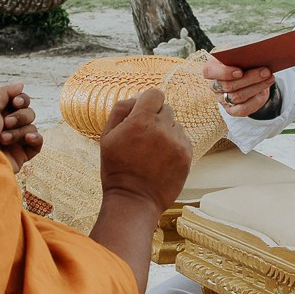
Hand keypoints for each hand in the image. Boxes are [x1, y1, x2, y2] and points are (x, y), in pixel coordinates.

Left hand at [0, 82, 41, 169]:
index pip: (21, 101)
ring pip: (31, 128)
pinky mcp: (21, 154)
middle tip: (6, 123)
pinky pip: (38, 143)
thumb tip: (21, 84)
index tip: (15, 102)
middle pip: (28, 113)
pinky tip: (27, 139)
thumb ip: (5, 92)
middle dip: (19, 117)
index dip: (22, 100)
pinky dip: (35, 138)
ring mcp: (15, 141)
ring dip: (19, 131)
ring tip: (3, 139)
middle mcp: (8, 126)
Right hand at [98, 88, 190, 216]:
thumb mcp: (107, 137)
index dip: (148, 101)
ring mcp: (177, 142)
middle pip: (166, 108)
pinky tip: (161, 159)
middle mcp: (162, 128)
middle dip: (155, 118)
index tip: (143, 112)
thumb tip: (136, 97)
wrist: (134, 200)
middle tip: (144, 137)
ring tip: (152, 151)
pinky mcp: (187, 156)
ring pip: (175, 125)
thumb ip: (120, 110)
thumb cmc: (117, 169)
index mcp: (141, 120)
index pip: (155, 94)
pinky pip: (183, 139)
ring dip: (166, 132)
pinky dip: (174, 145)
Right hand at [200, 54, 274, 117]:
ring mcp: (222, 99)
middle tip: (266, 71)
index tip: (240, 71)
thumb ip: (242, 54)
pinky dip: (256, 101)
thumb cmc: (241, 60)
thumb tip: (256, 55)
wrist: (246, 74)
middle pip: (228, 85)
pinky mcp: (231, 110)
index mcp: (211, 68)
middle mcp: (214, 85)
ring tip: (269, 78)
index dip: (224, 73)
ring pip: (237, 97)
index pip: (209, 72)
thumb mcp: (239, 53)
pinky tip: (264, 92)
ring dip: (256, 87)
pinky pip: (243, 109)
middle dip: (250, 78)